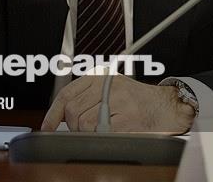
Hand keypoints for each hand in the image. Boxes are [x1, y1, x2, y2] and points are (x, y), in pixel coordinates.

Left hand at [40, 75, 195, 133]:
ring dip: (88, 132)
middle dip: (74, 125)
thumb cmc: (137, 101)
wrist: (165, 107)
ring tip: (102, 128)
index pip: (67, 93)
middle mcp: (107, 85)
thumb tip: (60, 115)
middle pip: (72, 110)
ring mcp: (118, 100)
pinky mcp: (126, 117)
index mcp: (100, 76)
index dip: (54, 113)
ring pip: (83, 122)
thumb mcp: (110, 89)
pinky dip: (101, 135)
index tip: (47, 127)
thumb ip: (87, 96)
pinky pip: (100, 131)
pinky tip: (112, 130)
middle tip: (86, 128)